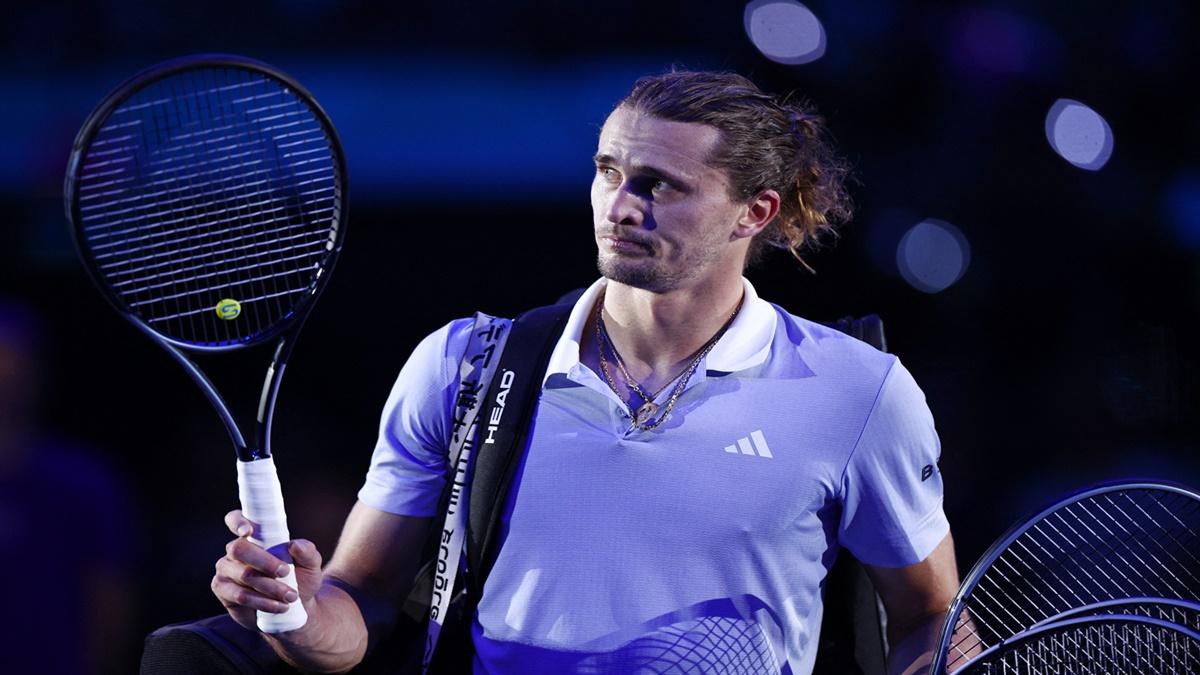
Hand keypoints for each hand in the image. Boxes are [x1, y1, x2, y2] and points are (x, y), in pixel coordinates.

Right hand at [211, 509, 323, 631]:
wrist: (296, 606)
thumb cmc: (301, 578)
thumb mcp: (310, 564)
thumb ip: (307, 552)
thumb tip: (294, 545)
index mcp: (253, 536)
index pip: (235, 519)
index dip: (237, 522)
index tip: (247, 532)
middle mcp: (235, 551)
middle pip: (239, 549)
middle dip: (263, 561)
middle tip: (285, 572)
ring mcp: (226, 571)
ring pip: (243, 575)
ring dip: (269, 586)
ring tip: (291, 596)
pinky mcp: (224, 592)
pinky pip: (240, 595)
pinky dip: (263, 601)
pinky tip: (280, 606)